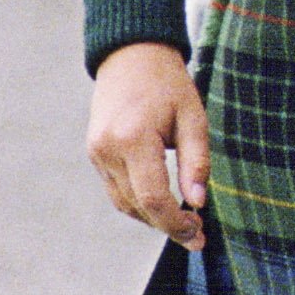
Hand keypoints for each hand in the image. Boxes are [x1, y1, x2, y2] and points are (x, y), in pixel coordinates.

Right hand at [87, 42, 210, 246]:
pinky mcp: (95, 154)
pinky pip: (116, 190)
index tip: (198, 232)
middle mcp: (108, 149)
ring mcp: (97, 153)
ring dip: (152, 218)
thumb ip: (197, 161)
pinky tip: (162, 206)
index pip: (152, 196)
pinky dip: (139, 202)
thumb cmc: (169, 84)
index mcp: (133, 138)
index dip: (174, 222)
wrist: (132, 57)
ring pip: (124, 203)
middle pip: (137, 205)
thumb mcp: (194, 117)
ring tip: (184, 225)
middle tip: (198, 237)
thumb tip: (199, 202)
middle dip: (167, 226)